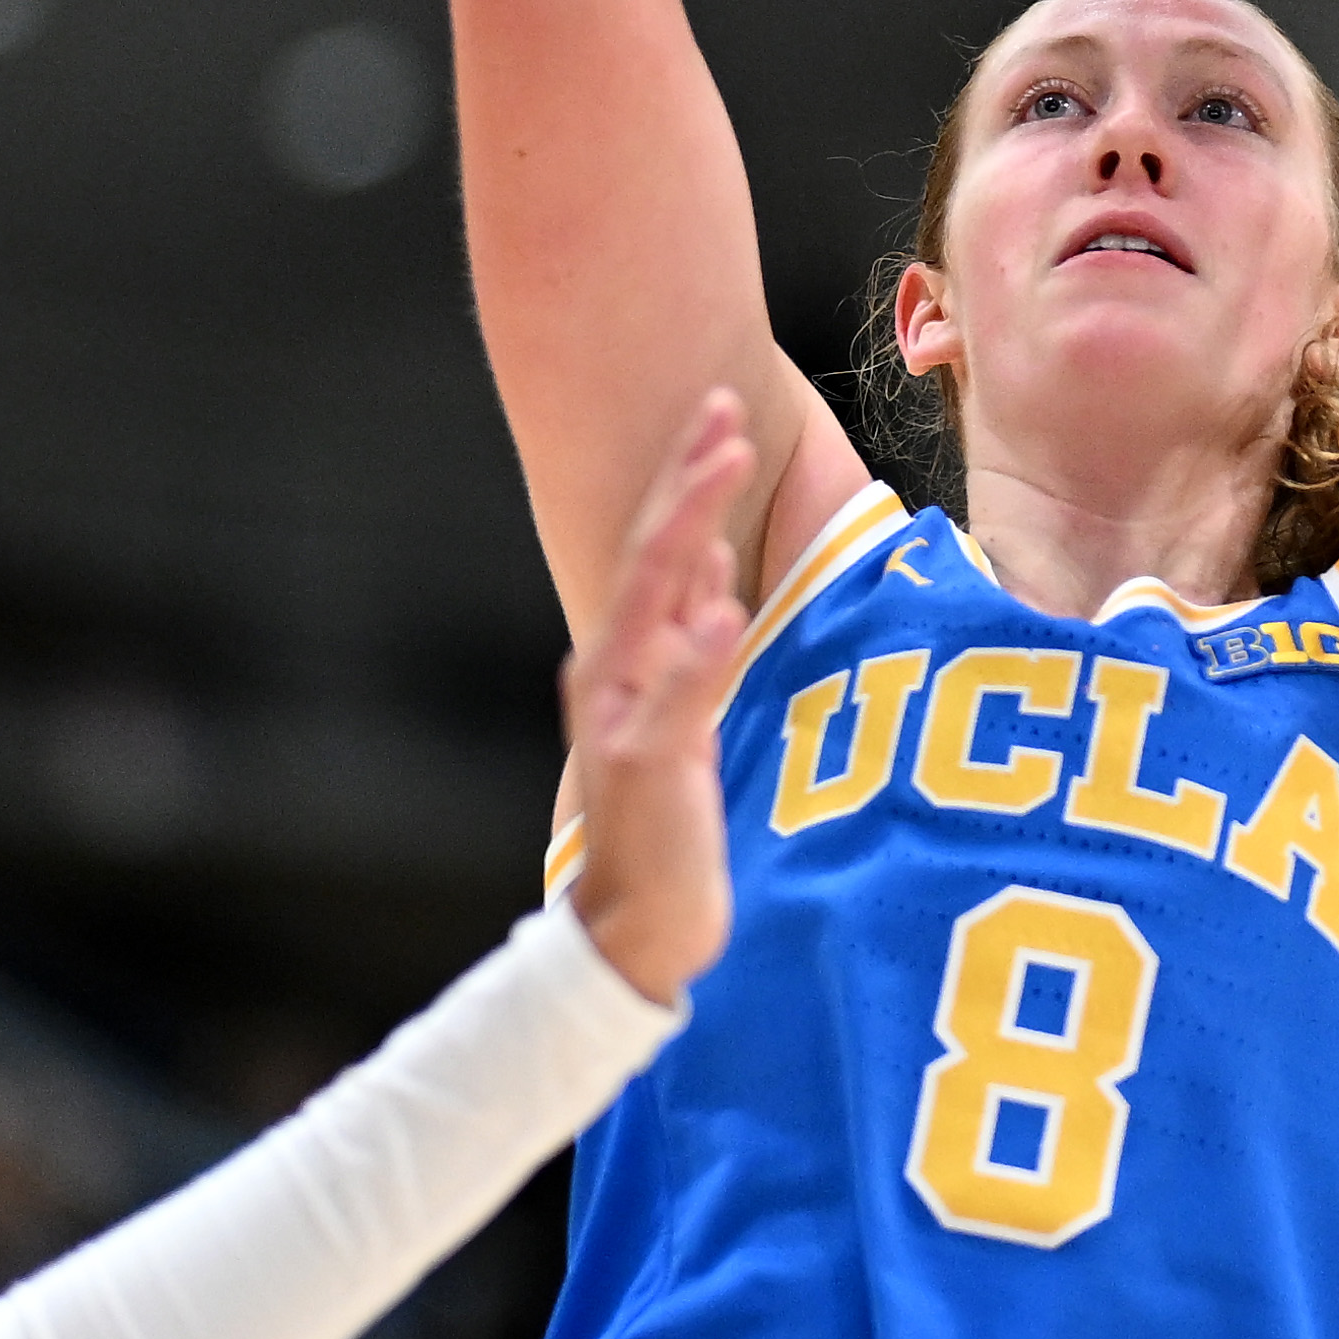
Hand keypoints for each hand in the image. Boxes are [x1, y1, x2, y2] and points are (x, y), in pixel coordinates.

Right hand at [553, 392, 761, 1005]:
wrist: (634, 928)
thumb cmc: (667, 825)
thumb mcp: (684, 719)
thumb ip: (690, 647)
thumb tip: (708, 573)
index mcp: (625, 659)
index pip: (660, 550)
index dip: (690, 481)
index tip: (725, 416)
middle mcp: (611, 673)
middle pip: (653, 555)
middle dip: (690, 478)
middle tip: (726, 410)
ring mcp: (623, 717)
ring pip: (657, 602)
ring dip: (691, 527)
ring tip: (724, 464)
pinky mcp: (648, 767)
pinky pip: (676, 700)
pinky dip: (696, 653)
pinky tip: (719, 609)